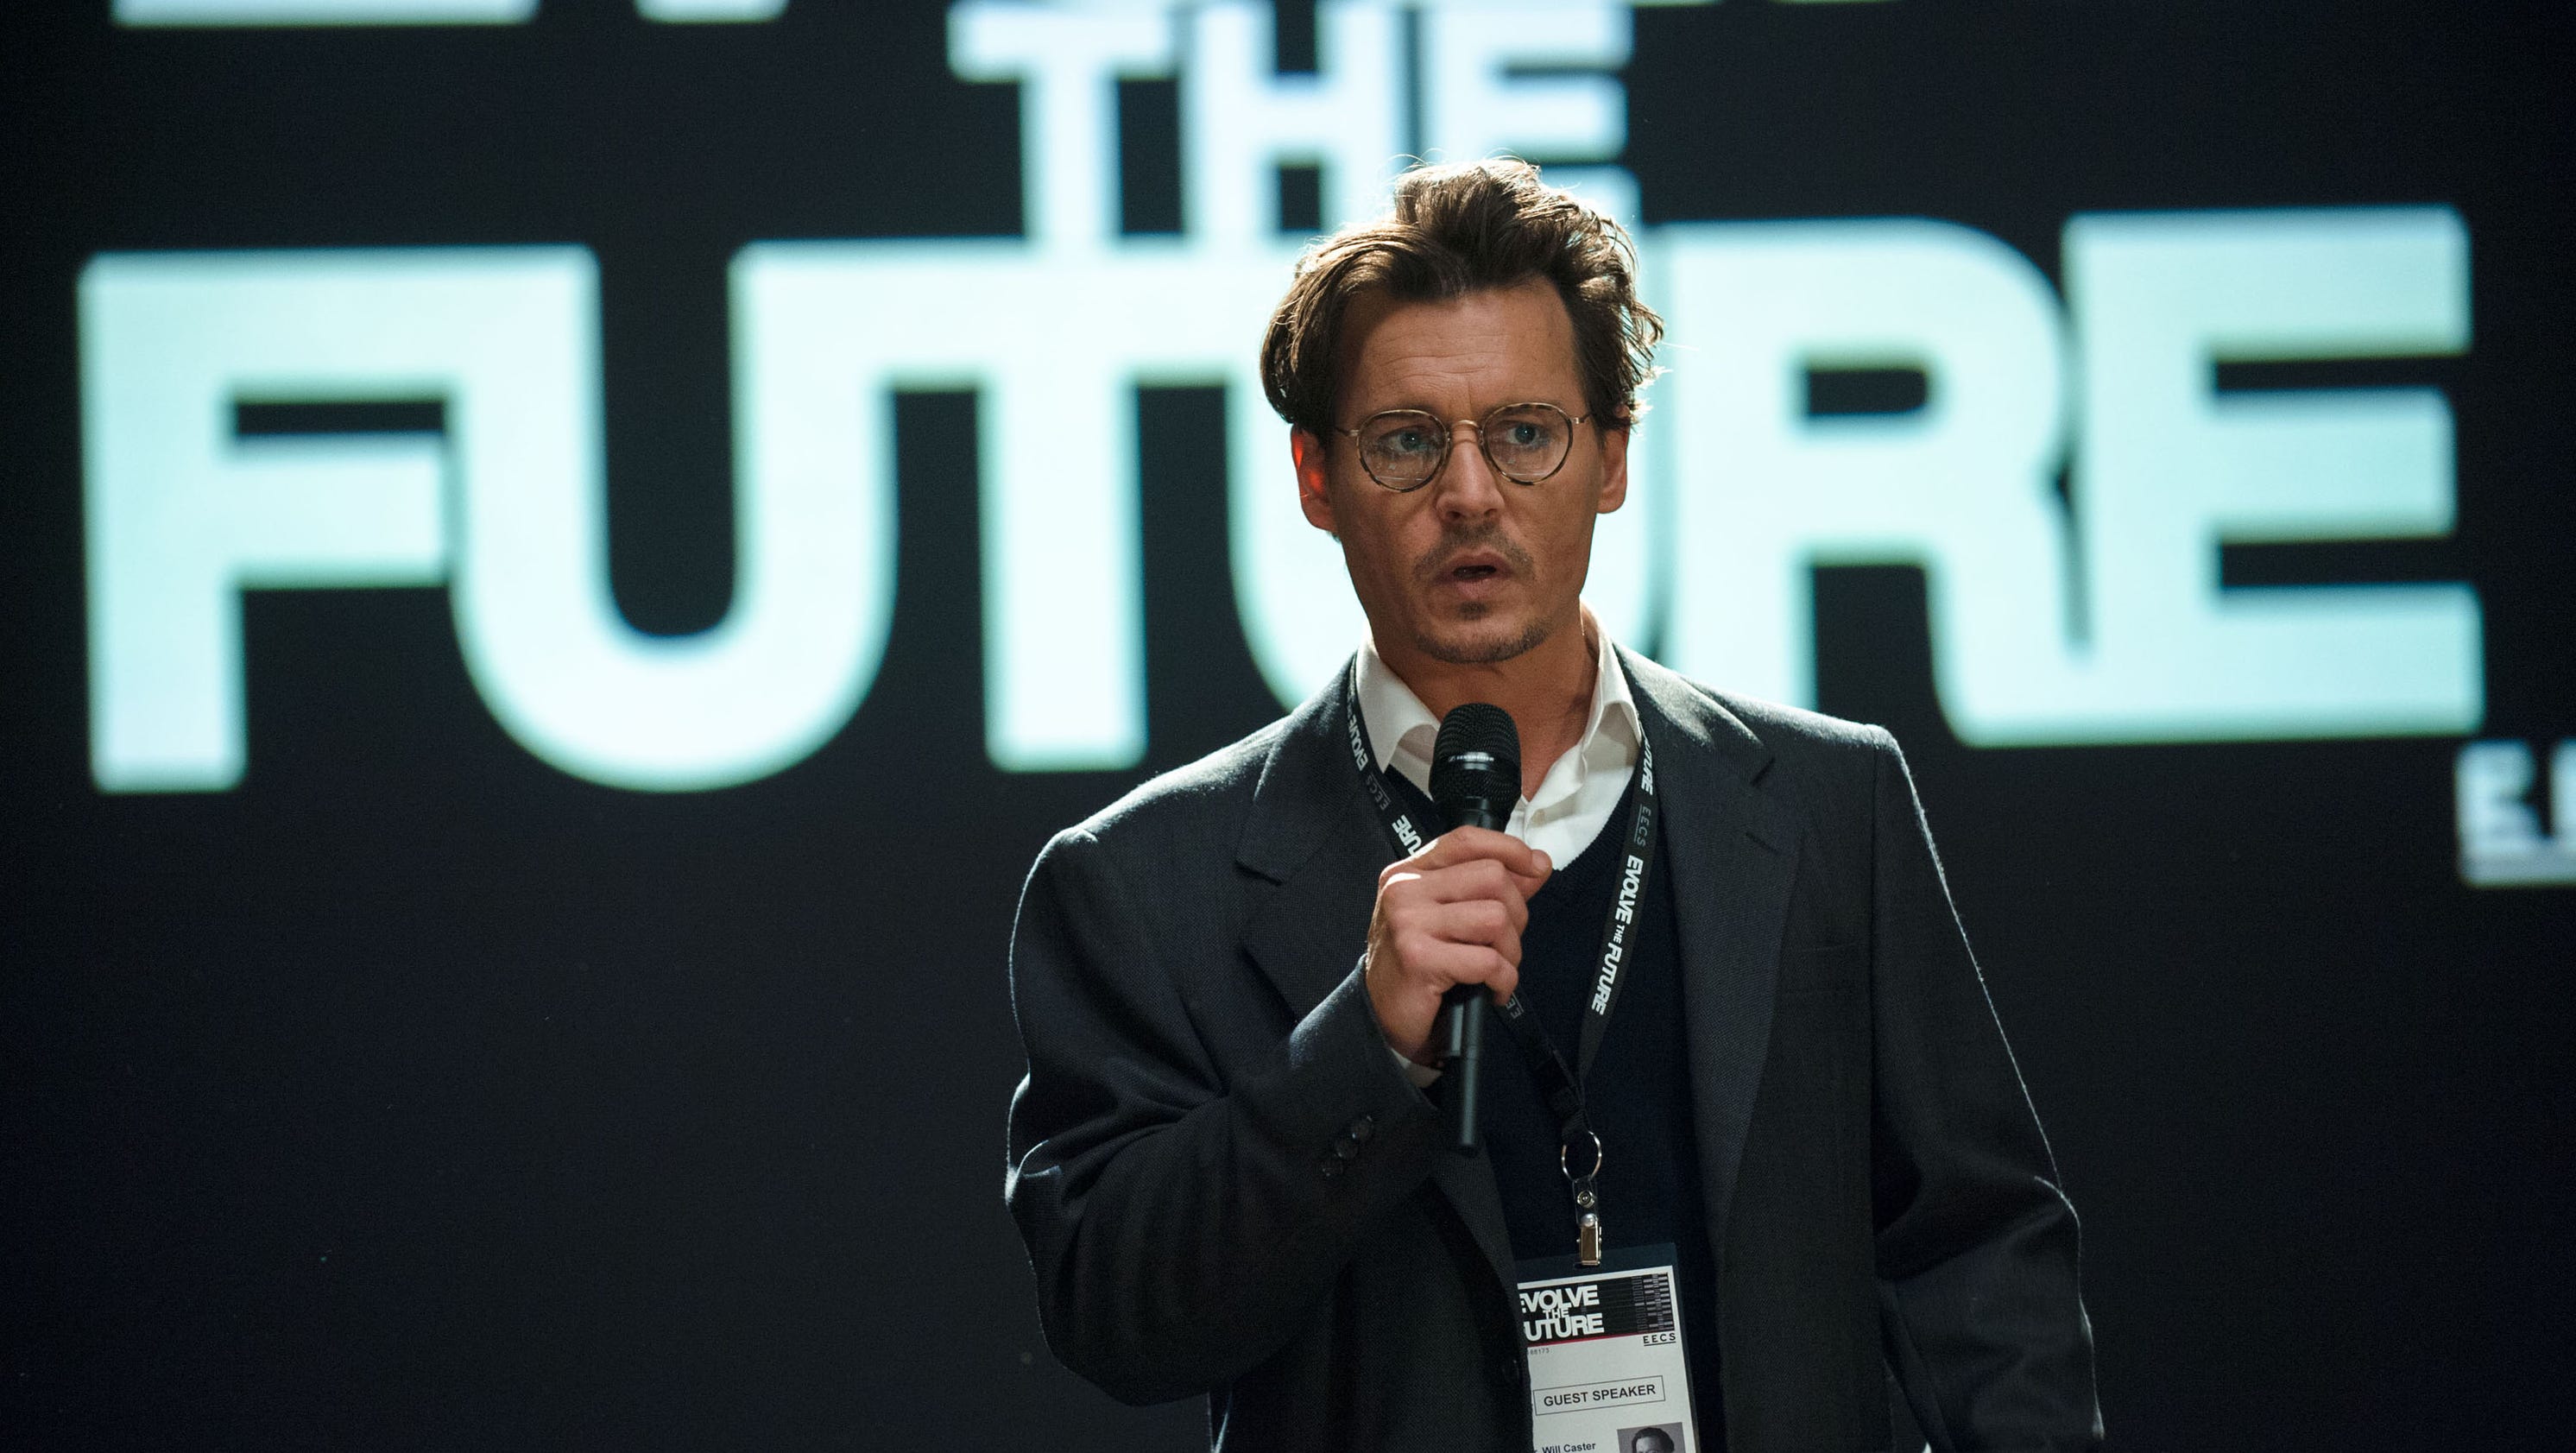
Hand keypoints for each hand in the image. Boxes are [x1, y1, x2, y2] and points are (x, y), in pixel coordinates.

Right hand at [1363, 827, 1552, 1065]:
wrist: (1382, 1017)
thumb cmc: (1418, 965)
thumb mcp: (1448, 917)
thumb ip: (1490, 888)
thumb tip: (1537, 863)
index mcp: (1410, 873)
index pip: (1466, 840)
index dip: (1509, 848)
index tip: (1535, 865)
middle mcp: (1405, 890)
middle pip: (1492, 877)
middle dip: (1516, 913)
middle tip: (1505, 943)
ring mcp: (1409, 922)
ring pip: (1496, 918)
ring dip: (1510, 951)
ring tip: (1498, 969)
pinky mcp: (1419, 958)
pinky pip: (1488, 960)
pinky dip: (1503, 980)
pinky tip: (1493, 989)